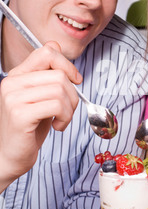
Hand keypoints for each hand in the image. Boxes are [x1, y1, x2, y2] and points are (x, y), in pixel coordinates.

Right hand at [0, 42, 81, 187]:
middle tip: (68, 110)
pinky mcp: (20, 114)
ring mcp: (14, 98)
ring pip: (60, 90)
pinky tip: (58, 126)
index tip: (76, 81)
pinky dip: (65, 117)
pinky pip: (57, 105)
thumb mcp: (41, 98)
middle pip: (59, 74)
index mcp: (17, 75)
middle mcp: (12, 83)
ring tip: (62, 119)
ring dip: (70, 108)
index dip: (67, 65)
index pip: (47, 52)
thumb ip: (49, 78)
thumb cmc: (29, 129)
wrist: (10, 156)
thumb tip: (63, 58)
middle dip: (73, 94)